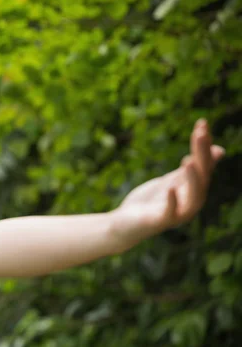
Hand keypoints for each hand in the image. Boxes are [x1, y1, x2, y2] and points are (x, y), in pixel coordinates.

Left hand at [111, 119, 225, 250]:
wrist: (126, 223)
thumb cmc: (152, 202)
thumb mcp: (173, 180)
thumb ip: (193, 167)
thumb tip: (219, 150)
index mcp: (194, 190)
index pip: (204, 165)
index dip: (204, 145)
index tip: (201, 123)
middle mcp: (190, 203)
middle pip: (201, 178)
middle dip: (202, 155)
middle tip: (200, 133)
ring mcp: (177, 214)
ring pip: (193, 198)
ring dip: (192, 179)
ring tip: (188, 160)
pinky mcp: (160, 222)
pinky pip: (170, 213)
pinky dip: (172, 201)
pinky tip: (170, 188)